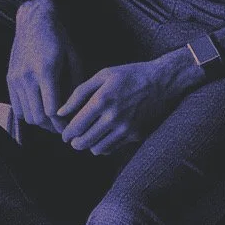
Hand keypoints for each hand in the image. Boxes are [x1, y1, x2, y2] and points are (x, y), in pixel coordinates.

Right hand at [7, 0, 83, 135]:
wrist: (35, 21)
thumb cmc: (60, 38)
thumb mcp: (74, 59)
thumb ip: (74, 86)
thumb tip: (74, 111)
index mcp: (46, 71)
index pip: (52, 111)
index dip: (62, 123)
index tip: (72, 126)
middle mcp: (27, 77)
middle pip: (38, 117)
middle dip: (52, 127)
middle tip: (65, 128)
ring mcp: (15, 78)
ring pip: (26, 115)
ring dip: (40, 123)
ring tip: (54, 122)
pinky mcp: (10, 79)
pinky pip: (17, 108)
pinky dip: (29, 114)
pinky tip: (41, 111)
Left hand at [58, 47, 204, 155]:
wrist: (164, 81)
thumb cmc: (130, 75)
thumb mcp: (103, 75)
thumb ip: (79, 93)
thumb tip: (60, 112)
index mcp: (102, 100)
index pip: (76, 127)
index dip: (66, 134)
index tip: (64, 134)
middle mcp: (113, 117)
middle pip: (84, 142)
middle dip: (75, 143)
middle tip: (73, 139)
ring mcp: (126, 129)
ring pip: (97, 149)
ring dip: (89, 146)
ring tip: (89, 138)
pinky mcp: (136, 135)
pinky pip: (113, 148)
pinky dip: (104, 146)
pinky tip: (104, 136)